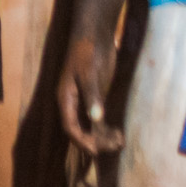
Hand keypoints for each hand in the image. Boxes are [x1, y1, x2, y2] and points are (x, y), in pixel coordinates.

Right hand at [56, 39, 117, 156]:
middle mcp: (73, 103)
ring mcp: (85, 101)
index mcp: (65, 99)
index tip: (96, 151)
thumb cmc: (88, 52)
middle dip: (95, 141)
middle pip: (80, 129)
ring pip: (91, 125)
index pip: (70, 127)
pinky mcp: (96, 97)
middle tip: (114, 147)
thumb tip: (96, 118)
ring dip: (103, 136)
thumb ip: (93, 95)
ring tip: (120, 143)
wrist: (95, 35)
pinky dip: (107, 127)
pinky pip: (99, 118)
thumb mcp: (89, 73)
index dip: (82, 140)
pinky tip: (119, 133)